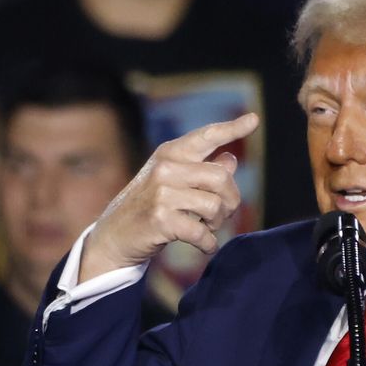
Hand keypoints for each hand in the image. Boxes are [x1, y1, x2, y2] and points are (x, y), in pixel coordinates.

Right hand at [78, 113, 258, 281]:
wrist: (112, 236)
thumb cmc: (148, 207)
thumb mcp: (172, 182)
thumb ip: (202, 171)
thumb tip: (231, 159)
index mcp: (170, 153)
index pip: (206, 136)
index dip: (232, 128)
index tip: (253, 120)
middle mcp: (166, 167)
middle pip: (222, 178)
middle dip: (231, 200)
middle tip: (222, 215)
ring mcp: (161, 193)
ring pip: (215, 206)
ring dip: (217, 223)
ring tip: (207, 228)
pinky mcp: (160, 219)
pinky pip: (201, 232)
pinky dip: (208, 243)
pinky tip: (205, 245)